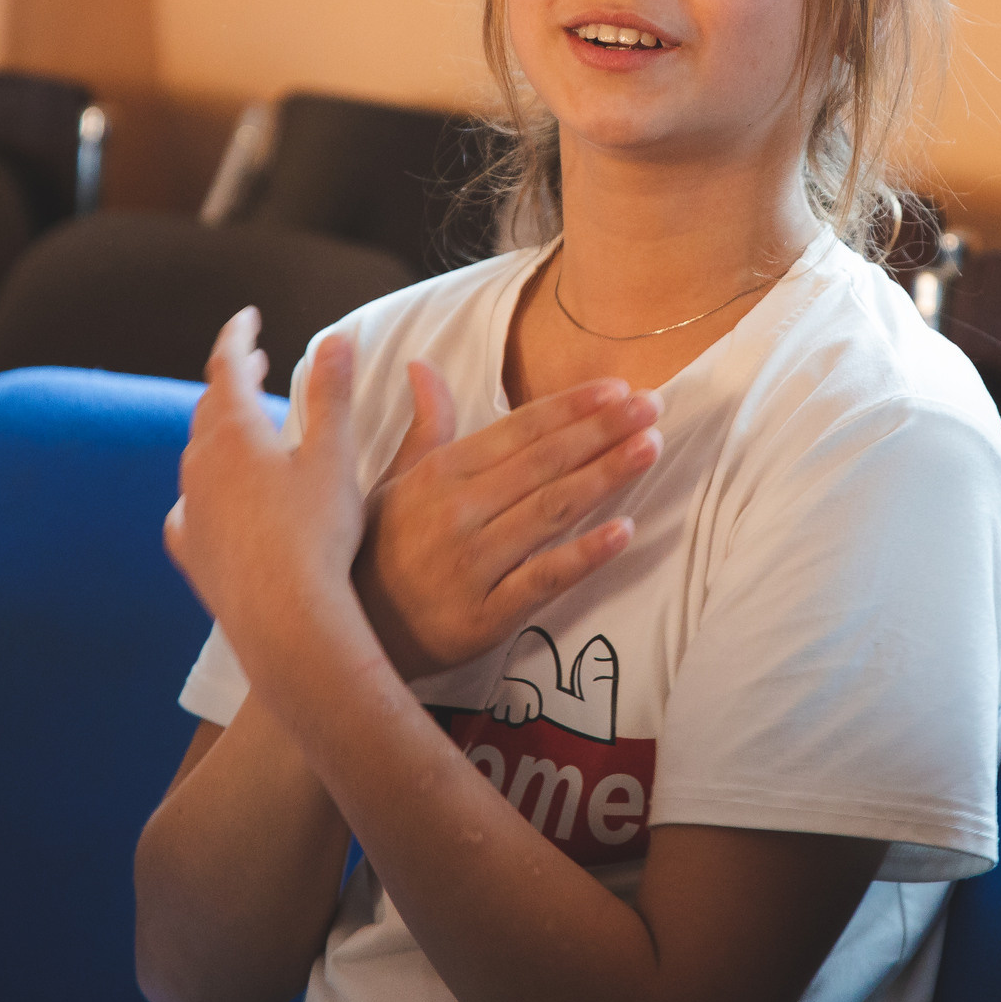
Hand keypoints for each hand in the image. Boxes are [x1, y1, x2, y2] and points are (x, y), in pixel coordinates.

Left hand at [165, 310, 367, 660]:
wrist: (284, 618)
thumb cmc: (318, 533)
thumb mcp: (335, 456)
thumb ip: (332, 394)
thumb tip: (336, 336)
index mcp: (236, 433)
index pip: (227, 366)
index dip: (238, 336)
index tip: (248, 317)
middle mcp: (201, 465)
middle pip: (210, 408)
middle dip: (232, 380)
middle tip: (254, 363)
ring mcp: (191, 509)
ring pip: (197, 456)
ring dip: (219, 432)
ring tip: (242, 428)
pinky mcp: (192, 550)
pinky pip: (189, 509)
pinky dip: (203, 491)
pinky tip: (208, 503)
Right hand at [352, 360, 657, 679]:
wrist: (347, 637)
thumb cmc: (376, 553)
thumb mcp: (391, 482)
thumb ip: (425, 425)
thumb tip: (422, 364)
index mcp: (439, 474)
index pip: (517, 430)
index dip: (570, 407)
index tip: (618, 388)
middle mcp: (457, 512)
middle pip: (542, 463)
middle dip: (601, 431)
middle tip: (652, 407)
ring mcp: (472, 564)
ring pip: (549, 512)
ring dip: (603, 477)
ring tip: (649, 448)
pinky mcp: (484, 616)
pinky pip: (542, 579)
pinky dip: (584, 555)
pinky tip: (625, 531)